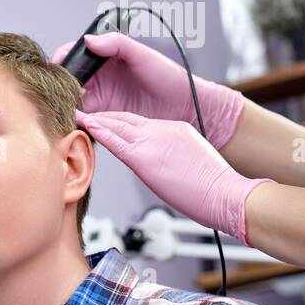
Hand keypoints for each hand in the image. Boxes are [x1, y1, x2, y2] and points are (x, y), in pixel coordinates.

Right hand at [51, 33, 244, 150]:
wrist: (188, 107)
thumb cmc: (170, 77)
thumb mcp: (143, 55)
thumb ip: (117, 44)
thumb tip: (90, 40)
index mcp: (105, 60)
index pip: (74, 57)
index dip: (62, 62)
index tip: (56, 69)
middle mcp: (99, 80)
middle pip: (67, 81)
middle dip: (59, 86)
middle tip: (60, 92)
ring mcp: (102, 101)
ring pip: (72, 102)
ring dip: (66, 105)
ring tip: (64, 108)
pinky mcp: (106, 120)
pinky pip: (85, 121)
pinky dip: (77, 122)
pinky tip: (74, 122)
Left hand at [77, 110, 271, 245]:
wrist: (226, 193)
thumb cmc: (216, 187)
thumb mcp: (193, 160)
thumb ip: (173, 157)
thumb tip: (162, 167)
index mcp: (175, 130)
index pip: (139, 123)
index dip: (120, 121)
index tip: (106, 120)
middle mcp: (162, 130)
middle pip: (125, 119)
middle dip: (104, 116)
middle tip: (84, 111)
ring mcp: (153, 141)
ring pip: (117, 125)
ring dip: (96, 120)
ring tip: (77, 113)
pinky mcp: (145, 156)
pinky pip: (115, 140)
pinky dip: (98, 130)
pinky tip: (85, 123)